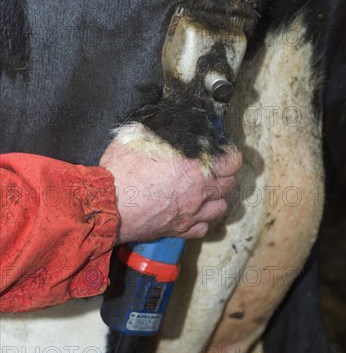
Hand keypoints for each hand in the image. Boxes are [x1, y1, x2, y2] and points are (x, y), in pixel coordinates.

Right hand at [100, 134, 241, 243]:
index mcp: (195, 167)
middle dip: (224, 175)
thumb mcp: (138, 136)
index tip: (224, 152)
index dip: (230, 155)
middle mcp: (198, 192)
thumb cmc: (122, 171)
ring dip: (217, 199)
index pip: (231, 162)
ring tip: (207, 192)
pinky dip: (202, 221)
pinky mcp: (177, 230)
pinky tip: (194, 213)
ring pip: (219, 209)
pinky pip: (201, 229)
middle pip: (229, 185)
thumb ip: (156, 129)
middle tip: (214, 169)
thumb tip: (161, 122)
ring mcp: (190, 213)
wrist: (107, 205)